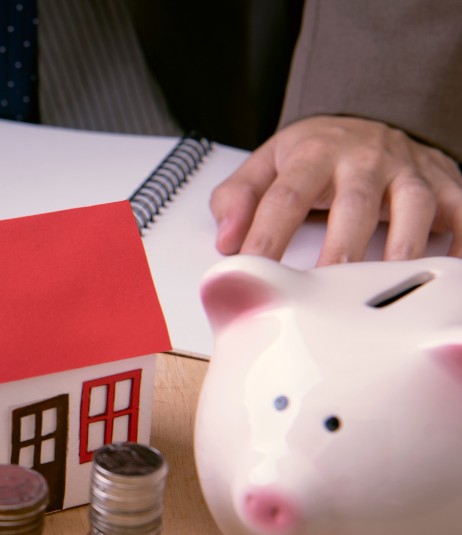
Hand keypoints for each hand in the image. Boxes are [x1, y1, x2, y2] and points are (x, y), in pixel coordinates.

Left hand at [211, 115, 461, 264]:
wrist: (368, 118)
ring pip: (413, 206)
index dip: (267, 233)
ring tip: (387, 285)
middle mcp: (364, 158)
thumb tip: (226, 237)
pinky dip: (459, 242)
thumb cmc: (315, 153)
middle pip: (353, 202)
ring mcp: (408, 171)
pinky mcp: (444, 185)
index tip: (252, 268)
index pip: (286, 195)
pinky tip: (449, 272)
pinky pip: (461, 212)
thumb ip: (239, 197)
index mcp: (313, 153)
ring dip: (402, 247)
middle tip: (326, 286)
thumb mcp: (267, 162)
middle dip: (341, 247)